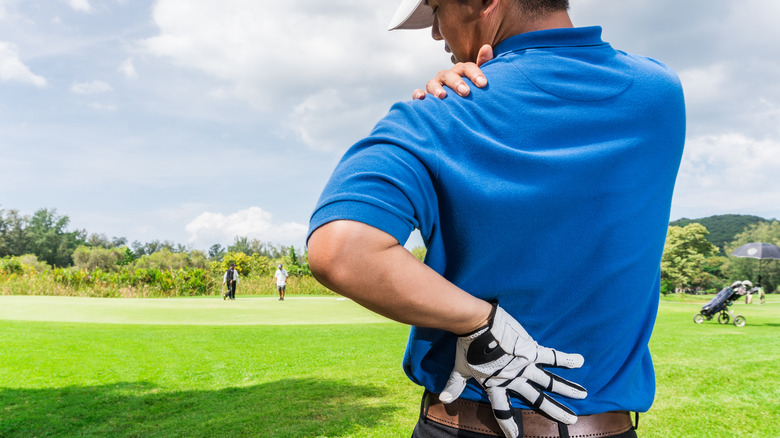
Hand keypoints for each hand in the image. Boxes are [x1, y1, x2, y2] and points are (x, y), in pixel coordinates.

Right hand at [413, 44, 493, 99]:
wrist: (458, 107)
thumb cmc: (470, 91)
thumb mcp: (478, 80)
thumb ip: (483, 64)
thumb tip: (487, 48)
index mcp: (460, 71)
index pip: (466, 68)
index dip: (474, 74)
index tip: (483, 83)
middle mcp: (446, 77)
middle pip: (449, 75)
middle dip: (456, 82)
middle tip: (465, 92)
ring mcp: (434, 86)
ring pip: (432, 83)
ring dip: (437, 88)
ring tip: (443, 96)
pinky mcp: (425, 96)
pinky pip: (418, 93)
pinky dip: (418, 94)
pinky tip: (422, 98)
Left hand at [440, 303, 586, 437]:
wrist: (476, 325)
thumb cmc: (467, 347)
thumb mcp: (460, 369)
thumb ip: (453, 386)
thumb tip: (443, 400)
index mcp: (495, 386)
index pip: (502, 410)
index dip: (509, 425)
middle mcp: (513, 379)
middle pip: (537, 399)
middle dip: (555, 411)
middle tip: (570, 420)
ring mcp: (524, 365)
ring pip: (550, 381)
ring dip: (567, 388)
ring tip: (582, 395)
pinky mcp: (531, 349)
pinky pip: (551, 356)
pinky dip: (565, 359)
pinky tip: (580, 361)